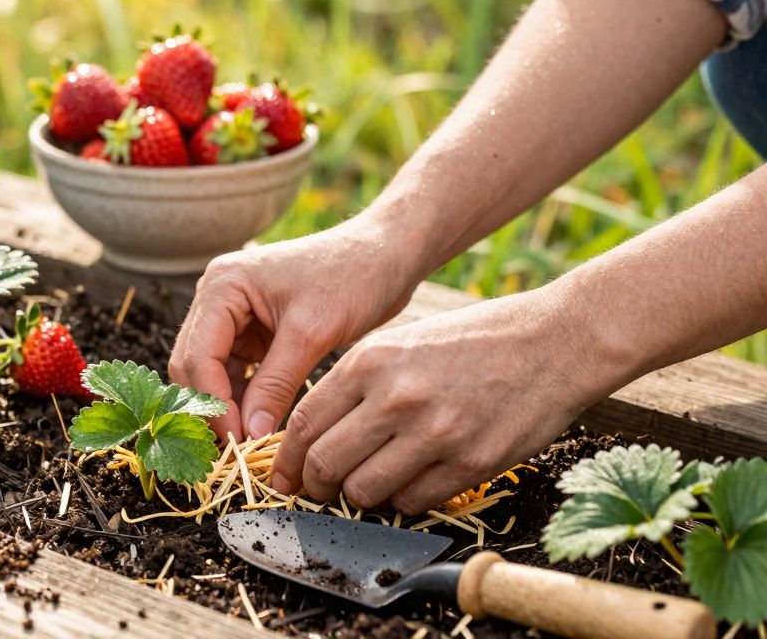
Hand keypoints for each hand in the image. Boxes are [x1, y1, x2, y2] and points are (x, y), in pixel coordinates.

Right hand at [168, 217, 424, 440]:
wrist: (384, 255)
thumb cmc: (352, 277)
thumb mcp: (312, 333)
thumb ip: (276, 383)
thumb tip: (250, 434)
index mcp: (222, 285)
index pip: (198, 355)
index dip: (212, 403)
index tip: (238, 440)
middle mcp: (217, 297)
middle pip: (193, 365)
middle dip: (211, 407)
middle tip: (238, 448)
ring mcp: (232, 315)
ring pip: (210, 373)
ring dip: (225, 406)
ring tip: (250, 442)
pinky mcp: (251, 331)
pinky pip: (235, 373)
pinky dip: (243, 398)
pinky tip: (262, 423)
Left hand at [271, 286, 617, 513]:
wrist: (555, 340)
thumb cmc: (472, 340)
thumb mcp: (401, 343)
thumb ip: (356, 385)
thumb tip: (313, 435)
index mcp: (370, 361)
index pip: (305, 424)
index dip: (288, 460)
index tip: (286, 477)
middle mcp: (396, 396)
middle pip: (326, 464)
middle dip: (315, 487)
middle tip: (320, 493)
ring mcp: (435, 432)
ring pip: (364, 491)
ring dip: (359, 498)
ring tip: (369, 487)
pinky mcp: (471, 462)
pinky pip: (413, 502)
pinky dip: (403, 501)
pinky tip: (411, 483)